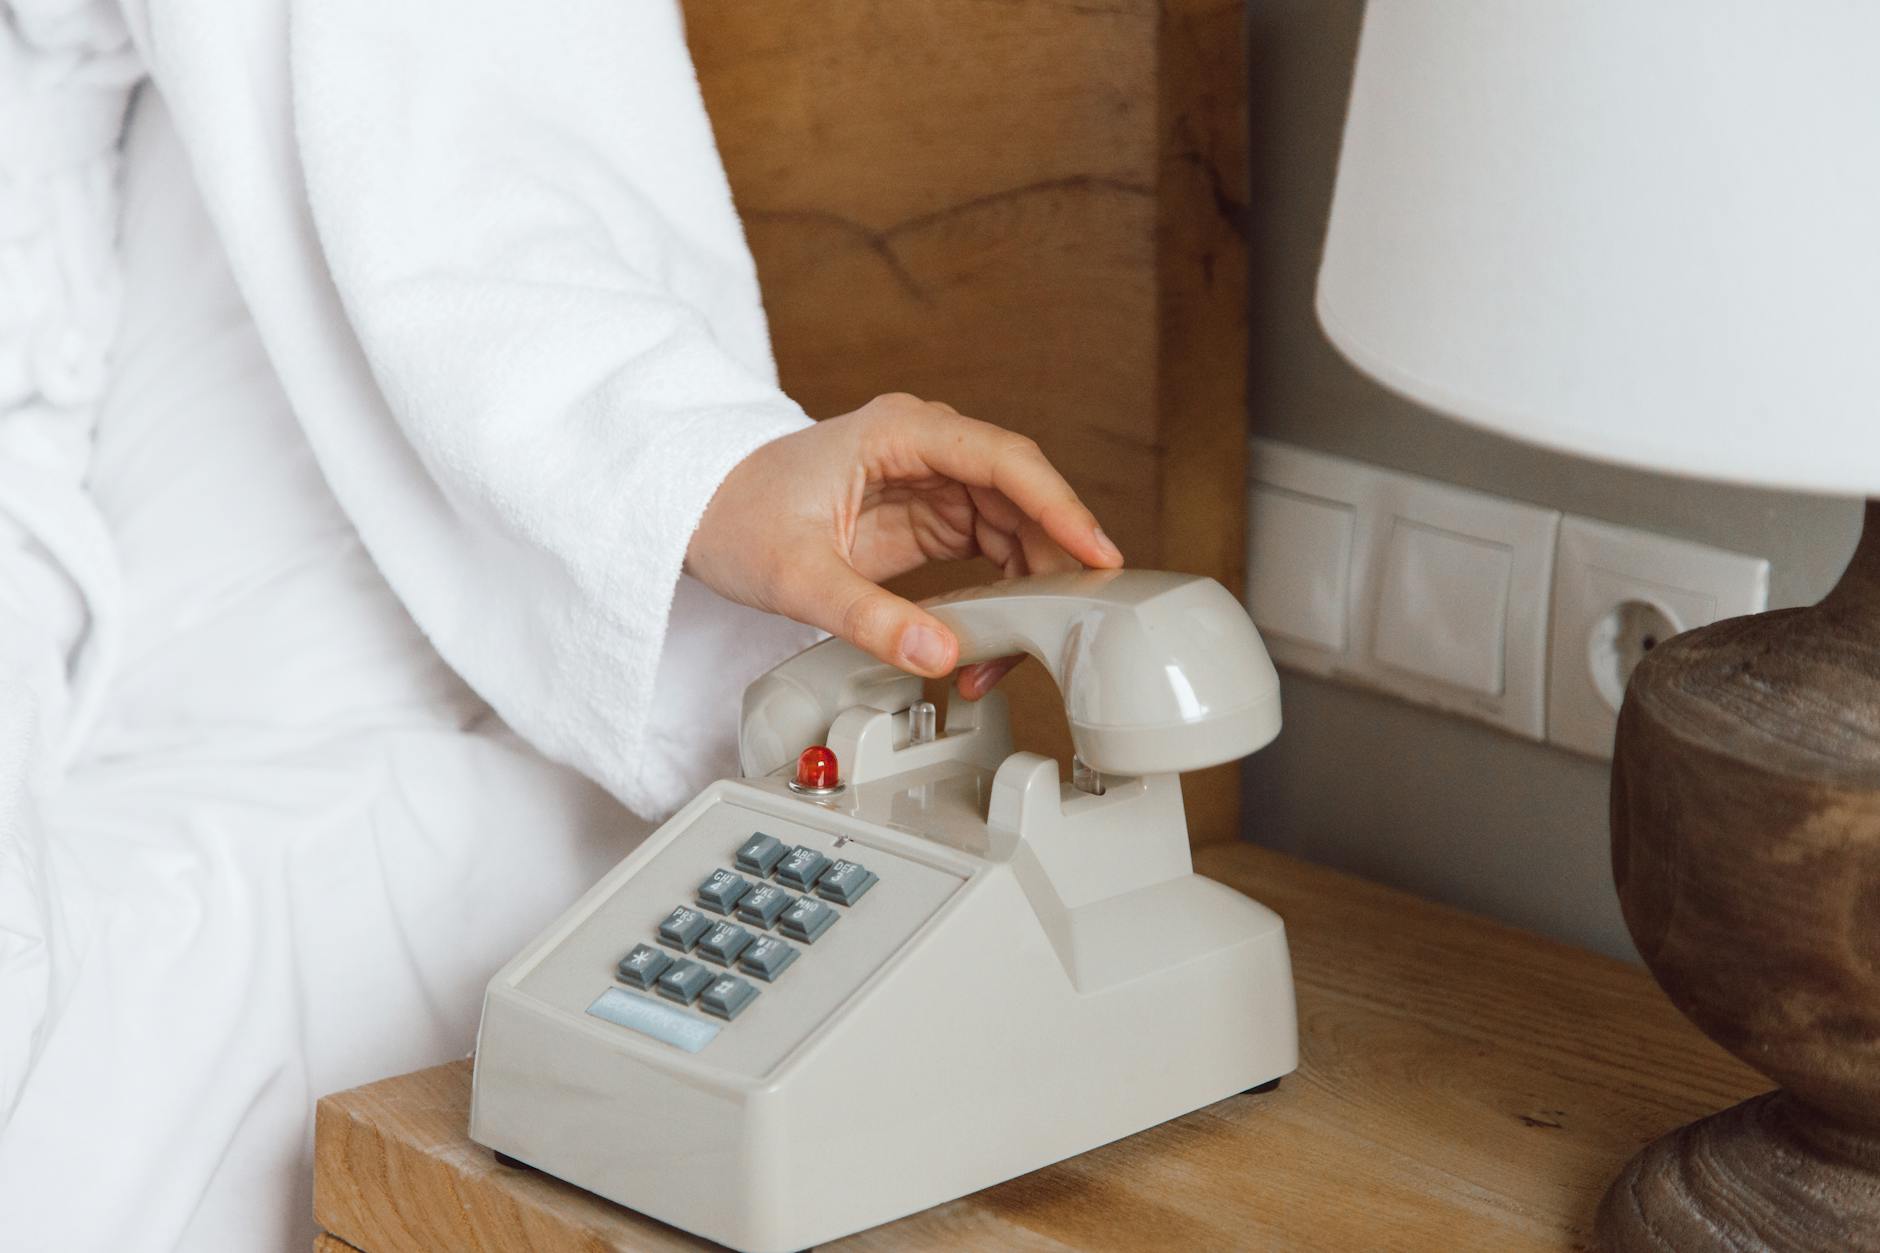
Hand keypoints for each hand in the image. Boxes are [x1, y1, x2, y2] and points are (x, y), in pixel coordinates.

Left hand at [685, 393, 1121, 694]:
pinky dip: (1005, 595)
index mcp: (901, 433)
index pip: (1003, 460)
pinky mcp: (930, 521)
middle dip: (1053, 558)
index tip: (1096, 552)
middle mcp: (928, 449)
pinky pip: (992, 552)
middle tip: (1076, 620)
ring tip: (1016, 651)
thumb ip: (869, 616)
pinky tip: (997, 639)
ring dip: (1029, 586)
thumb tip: (940, 652)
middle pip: (1022, 496)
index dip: (1058, 505)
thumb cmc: (736, 517)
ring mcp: (933, 484)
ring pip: (1016, 528)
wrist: (699, 514)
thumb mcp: (796, 576)